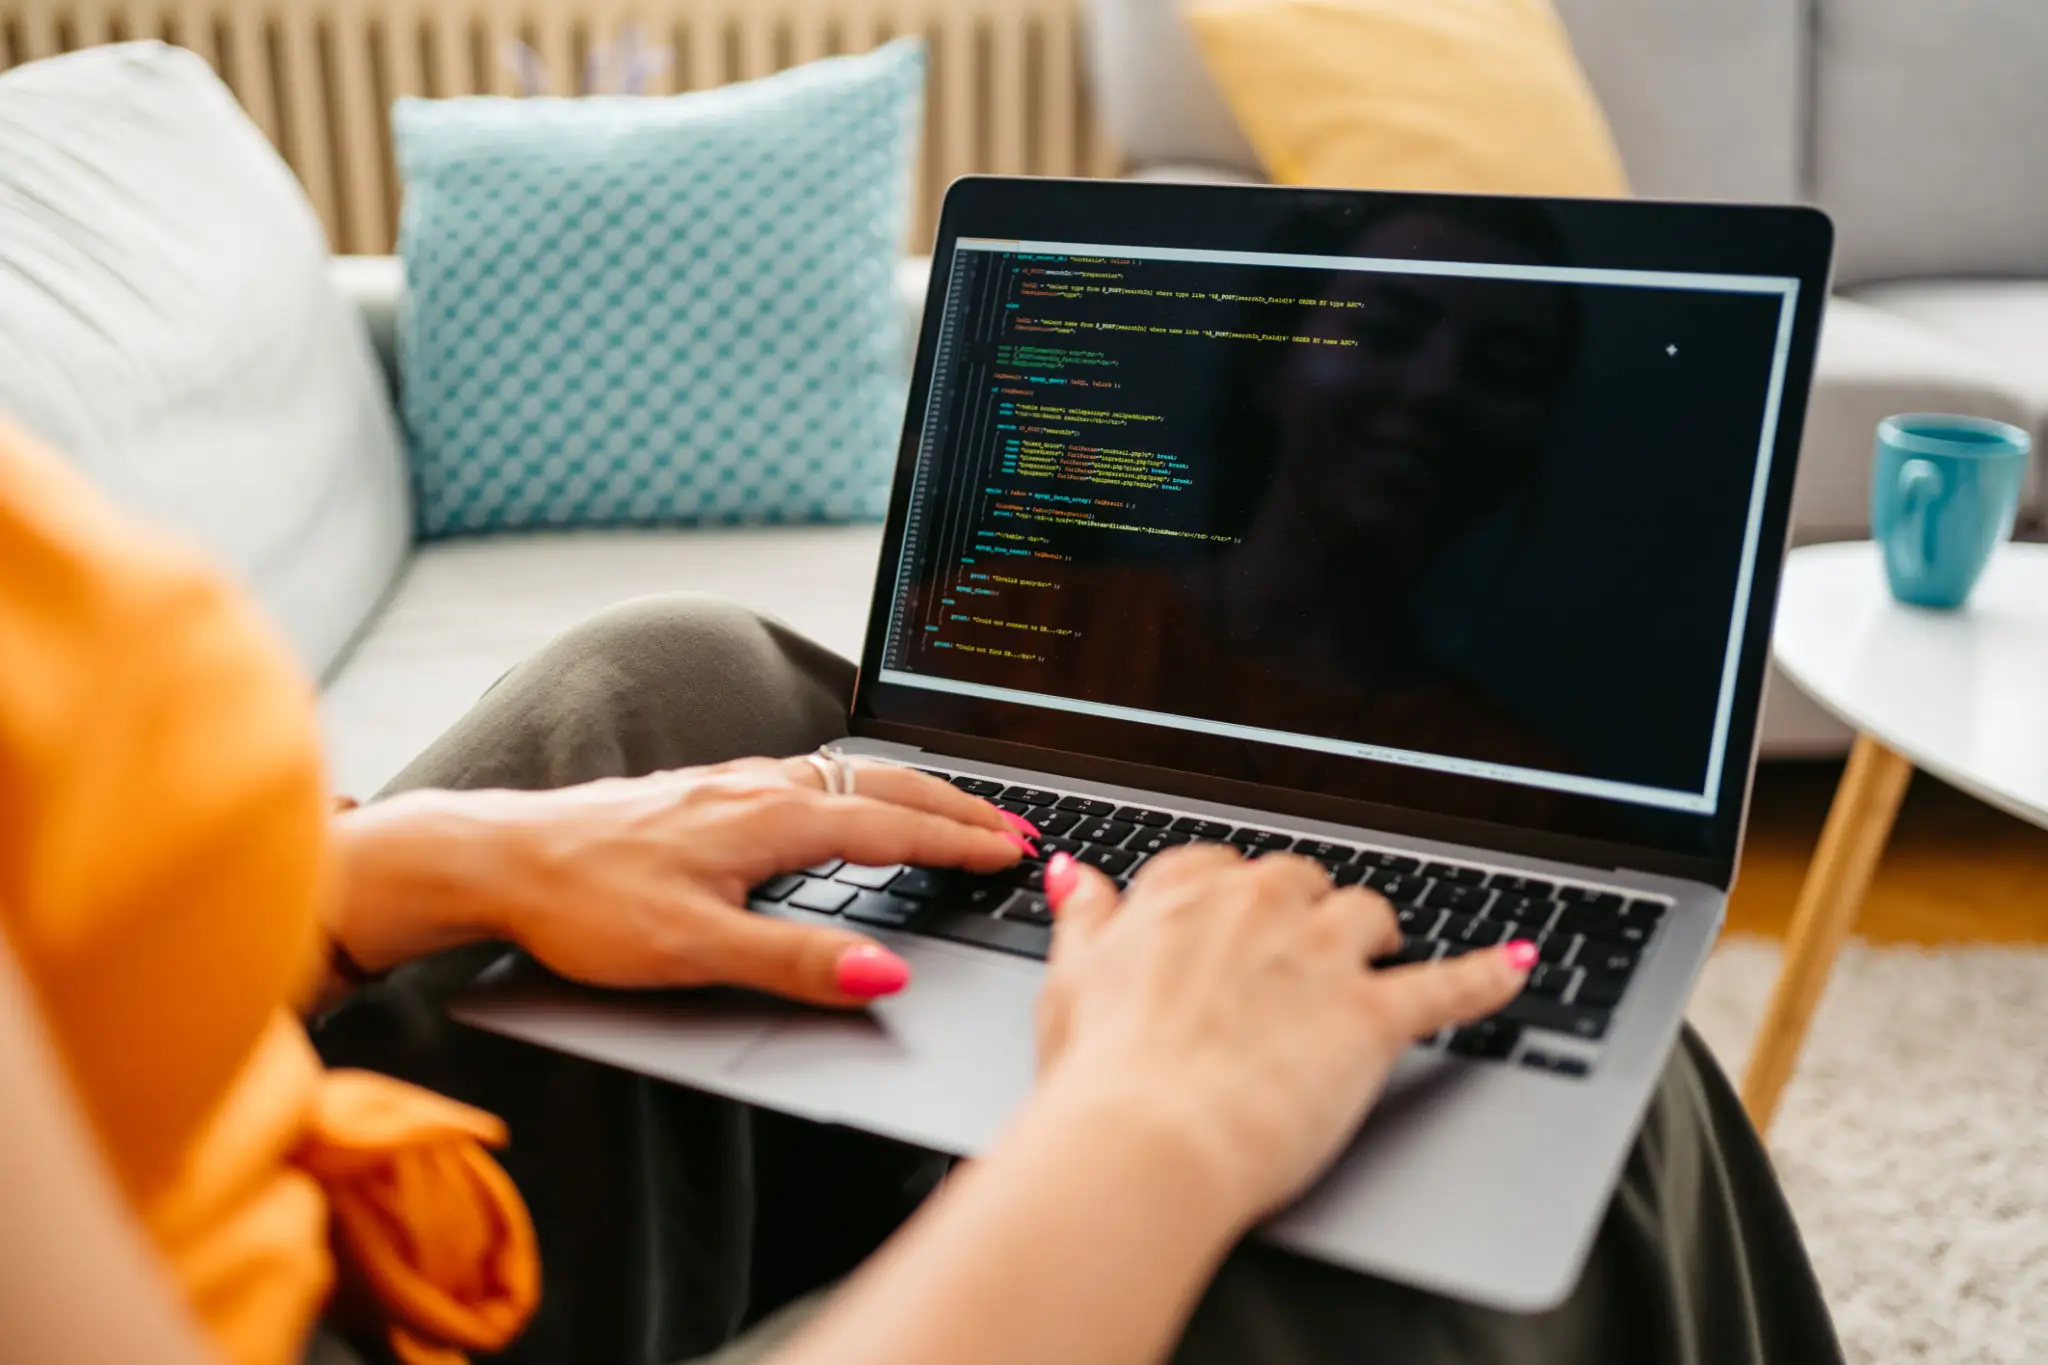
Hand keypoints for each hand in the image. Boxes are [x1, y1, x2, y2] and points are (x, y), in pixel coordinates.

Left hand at [330, 758, 1033, 1005]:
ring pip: (844, 775)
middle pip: (881, 785)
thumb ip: (796, 964)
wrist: (495, 856)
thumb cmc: (583, 902)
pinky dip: (859, 788)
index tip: (1014, 855)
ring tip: (952, 812)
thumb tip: (885, 975)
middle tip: (1011, 828)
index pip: (891, 828)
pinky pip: (808, 776)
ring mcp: (729, 783)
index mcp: (769, 819)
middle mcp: (757, 788)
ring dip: (911, 792)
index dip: (958, 844)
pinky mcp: (703, 791)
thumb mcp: (694, 949)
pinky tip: (844, 802)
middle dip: (954, 806)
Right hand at [1032, 847, 1531, 1229]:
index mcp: (1180, 897)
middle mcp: (1255, 908)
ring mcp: (1317, 956)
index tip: (1233, 927)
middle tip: (1296, 962)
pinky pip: (1446, 984)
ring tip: (1379, 961)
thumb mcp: (1069, 983)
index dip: (1233, 902)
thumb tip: (1075, 875)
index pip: (1221, 868)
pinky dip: (1485, 976)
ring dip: (1375, 936)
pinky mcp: (1370, 1014)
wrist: (1145, 1141)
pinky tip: (1512, 967)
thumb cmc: (1100, 1079)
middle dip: (1304, 914)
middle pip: (1300, 881)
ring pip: (1368, 913)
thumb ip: (1085, 920)